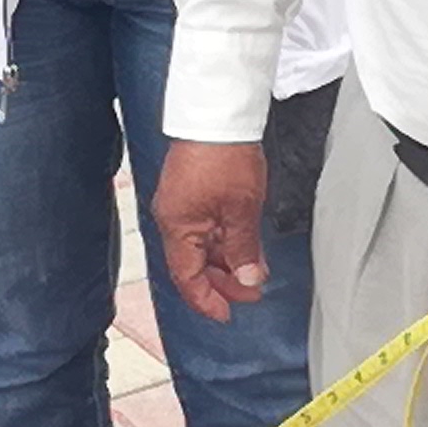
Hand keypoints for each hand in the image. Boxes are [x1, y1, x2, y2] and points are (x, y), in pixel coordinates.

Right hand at [153, 139, 269, 322]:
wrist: (218, 113)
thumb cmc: (225, 155)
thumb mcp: (242, 209)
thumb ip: (244, 248)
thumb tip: (248, 279)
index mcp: (177, 227)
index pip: (187, 278)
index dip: (207, 300)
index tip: (227, 314)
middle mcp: (172, 219)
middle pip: (193, 264)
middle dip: (222, 282)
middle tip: (251, 292)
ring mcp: (180, 205)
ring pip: (201, 246)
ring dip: (226, 261)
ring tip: (255, 269)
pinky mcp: (190, 192)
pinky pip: (204, 227)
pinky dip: (223, 240)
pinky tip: (244, 245)